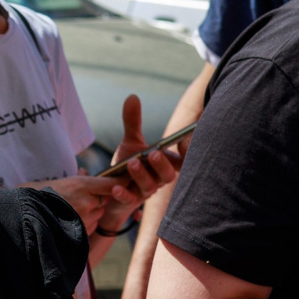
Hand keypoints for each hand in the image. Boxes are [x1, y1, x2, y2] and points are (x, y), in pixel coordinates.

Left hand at [46, 99, 178, 239]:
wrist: (110, 189)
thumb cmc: (128, 165)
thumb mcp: (130, 142)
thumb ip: (133, 122)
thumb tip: (132, 96)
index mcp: (164, 164)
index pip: (183, 160)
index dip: (188, 152)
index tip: (184, 139)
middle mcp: (158, 179)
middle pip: (169, 175)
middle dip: (162, 164)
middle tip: (153, 153)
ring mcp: (144, 191)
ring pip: (151, 186)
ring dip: (142, 175)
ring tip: (133, 162)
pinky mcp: (129, 201)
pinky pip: (129, 200)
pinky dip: (124, 194)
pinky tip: (116, 186)